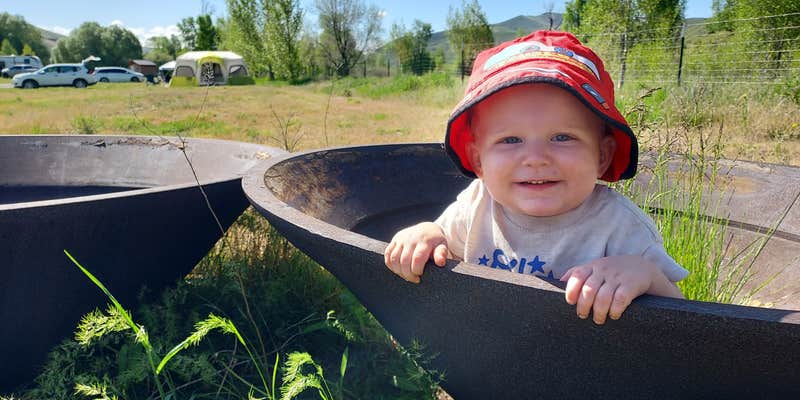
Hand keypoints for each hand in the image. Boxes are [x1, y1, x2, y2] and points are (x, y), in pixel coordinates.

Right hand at [384, 222, 448, 282]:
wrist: (427, 229)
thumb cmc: (436, 242)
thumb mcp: (442, 246)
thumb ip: (441, 254)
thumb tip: (440, 262)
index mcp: (424, 241)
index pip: (417, 259)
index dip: (416, 270)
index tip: (420, 276)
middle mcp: (411, 239)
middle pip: (404, 261)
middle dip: (408, 274)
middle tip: (414, 279)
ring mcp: (401, 239)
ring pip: (394, 259)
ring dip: (398, 271)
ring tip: (406, 275)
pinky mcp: (395, 240)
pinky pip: (388, 254)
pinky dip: (391, 265)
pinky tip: (398, 270)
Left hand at [560, 255, 677, 324]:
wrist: (643, 267)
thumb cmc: (613, 272)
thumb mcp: (595, 267)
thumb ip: (578, 273)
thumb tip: (559, 282)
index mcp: (593, 266)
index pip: (577, 275)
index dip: (571, 289)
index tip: (570, 302)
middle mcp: (604, 270)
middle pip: (589, 289)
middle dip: (584, 306)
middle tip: (583, 316)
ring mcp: (618, 277)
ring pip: (604, 297)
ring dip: (599, 312)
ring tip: (598, 319)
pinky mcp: (631, 285)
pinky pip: (621, 299)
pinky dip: (615, 310)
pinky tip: (614, 315)